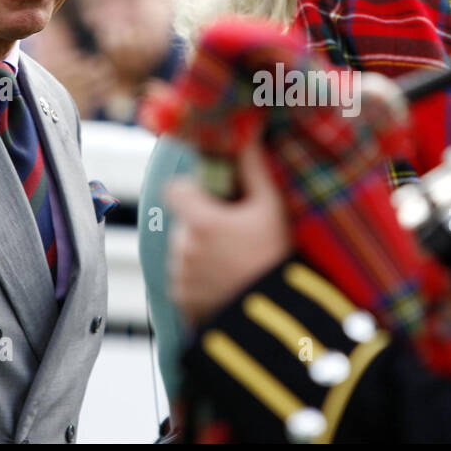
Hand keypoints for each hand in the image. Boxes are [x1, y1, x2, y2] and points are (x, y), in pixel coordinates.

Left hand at [166, 142, 291, 323]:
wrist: (276, 316)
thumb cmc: (276, 256)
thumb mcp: (271, 209)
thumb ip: (253, 169)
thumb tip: (246, 135)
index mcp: (200, 221)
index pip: (174, 189)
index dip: (191, 189)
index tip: (215, 199)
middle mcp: (182, 248)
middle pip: (183, 222)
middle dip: (203, 224)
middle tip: (236, 236)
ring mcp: (180, 277)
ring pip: (183, 252)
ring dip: (201, 253)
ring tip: (235, 265)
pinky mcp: (181, 301)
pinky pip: (185, 280)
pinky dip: (200, 280)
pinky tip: (227, 284)